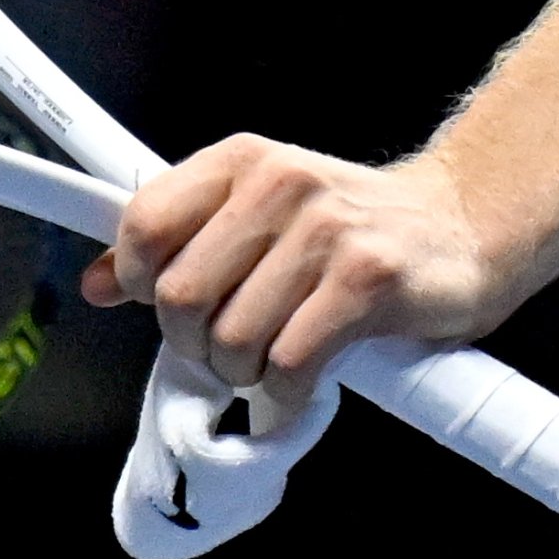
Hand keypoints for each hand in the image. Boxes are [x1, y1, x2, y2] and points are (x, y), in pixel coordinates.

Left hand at [80, 134, 519, 395]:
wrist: (462, 226)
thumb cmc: (353, 229)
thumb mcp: (257, 216)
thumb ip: (179, 244)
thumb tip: (95, 281)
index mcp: (241, 162)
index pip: (144, 223)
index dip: (134, 281)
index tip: (155, 309)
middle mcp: (279, 185)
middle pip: (180, 295)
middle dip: (193, 344)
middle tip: (225, 350)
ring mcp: (326, 231)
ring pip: (232, 339)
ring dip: (244, 373)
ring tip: (272, 361)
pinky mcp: (367, 281)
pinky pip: (290, 364)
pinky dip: (285, 396)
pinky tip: (300, 386)